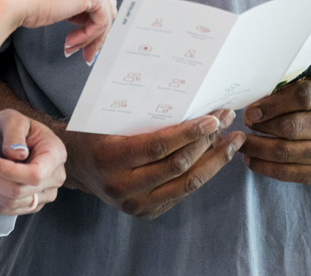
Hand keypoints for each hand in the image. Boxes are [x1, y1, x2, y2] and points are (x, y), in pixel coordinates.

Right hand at [0, 0, 117, 62]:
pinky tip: (71, 41)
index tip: (82, 27)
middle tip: (80, 43)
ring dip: (91, 35)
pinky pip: (103, 22)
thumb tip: (91, 13)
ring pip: (107, 13)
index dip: (90, 10)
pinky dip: (89, 36)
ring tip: (74, 45)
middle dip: (92, 25)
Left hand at [0, 110, 66, 215]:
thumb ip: (14, 134)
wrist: (11, 139)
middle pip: (21, 191)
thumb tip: (18, 155)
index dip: (10, 172)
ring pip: (12, 203)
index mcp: (55, 153)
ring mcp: (44, 194)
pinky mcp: (30, 205)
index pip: (36, 174)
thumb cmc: (14, 128)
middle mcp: (55, 177)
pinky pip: (7, 210)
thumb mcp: (13, 119)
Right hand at [63, 111, 244, 218]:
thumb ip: (141, 117)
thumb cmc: (94, 133)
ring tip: (233, 139)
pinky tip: (216, 155)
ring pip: (187, 184)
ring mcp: (137, 206)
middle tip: (227, 119)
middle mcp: (124, 188)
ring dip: (215, 160)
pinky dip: (203, 173)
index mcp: (112, 160)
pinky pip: (183, 192)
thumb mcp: (109, 120)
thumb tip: (186, 99)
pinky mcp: (148, 212)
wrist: (77, 167)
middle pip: (178, 167)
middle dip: (208, 142)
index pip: (158, 147)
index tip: (213, 118)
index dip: (189, 133)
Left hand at [240, 76, 310, 184]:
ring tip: (241, 143)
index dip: (272, 105)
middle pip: (293, 128)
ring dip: (258, 149)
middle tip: (243, 125)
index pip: (302, 97)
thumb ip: (285, 90)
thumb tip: (252, 106)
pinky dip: (266, 167)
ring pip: (288, 152)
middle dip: (262, 127)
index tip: (251, 111)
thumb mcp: (308, 84)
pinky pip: (291, 173)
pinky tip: (251, 160)